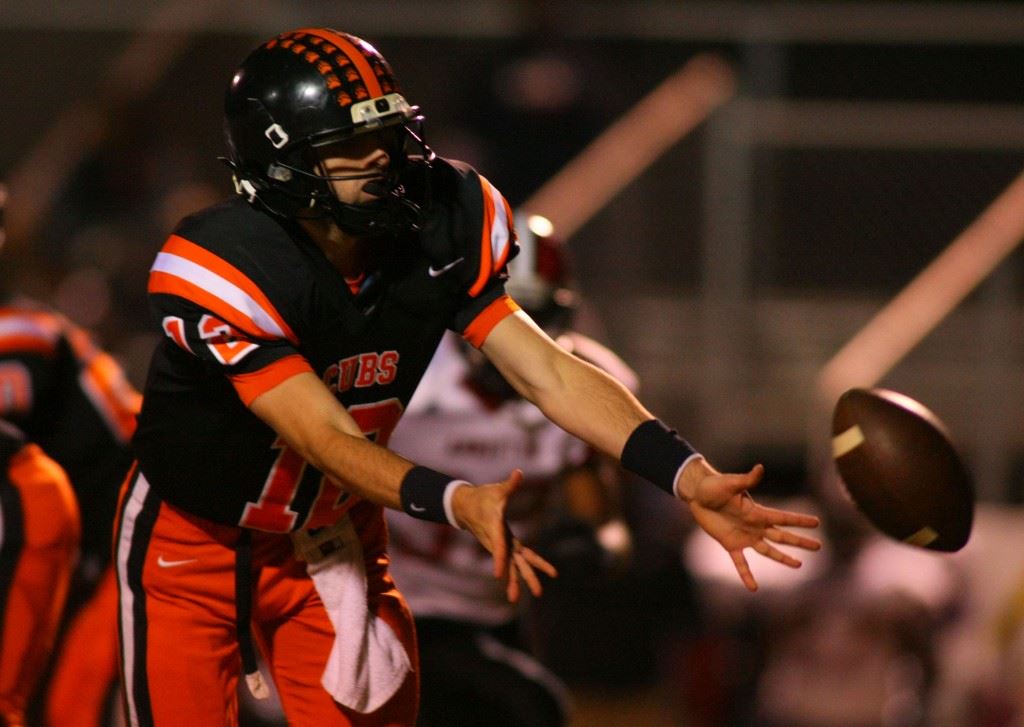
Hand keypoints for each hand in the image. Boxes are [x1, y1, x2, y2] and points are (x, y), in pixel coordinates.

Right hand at [450, 469, 558, 601]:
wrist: (466, 506)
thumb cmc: (483, 497)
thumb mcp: (497, 490)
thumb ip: (510, 484)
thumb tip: (519, 473)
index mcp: (495, 529)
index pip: (498, 546)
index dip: (499, 560)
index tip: (498, 575)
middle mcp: (498, 542)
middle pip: (512, 562)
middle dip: (523, 577)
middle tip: (537, 593)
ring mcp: (501, 545)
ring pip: (513, 566)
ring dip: (520, 581)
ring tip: (528, 597)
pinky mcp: (504, 546)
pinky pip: (515, 561)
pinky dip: (520, 573)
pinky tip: (522, 589)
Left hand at [681, 461, 820, 591]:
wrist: (698, 495)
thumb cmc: (714, 486)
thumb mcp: (730, 483)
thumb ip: (747, 479)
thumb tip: (760, 468)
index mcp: (757, 512)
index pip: (783, 518)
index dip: (799, 521)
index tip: (817, 523)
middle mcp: (755, 526)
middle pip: (782, 536)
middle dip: (800, 541)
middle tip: (818, 546)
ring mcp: (744, 537)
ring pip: (768, 550)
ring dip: (782, 558)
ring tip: (798, 565)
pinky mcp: (730, 545)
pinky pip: (741, 563)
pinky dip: (746, 575)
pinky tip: (753, 588)